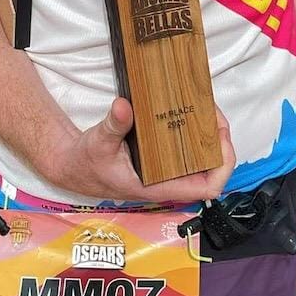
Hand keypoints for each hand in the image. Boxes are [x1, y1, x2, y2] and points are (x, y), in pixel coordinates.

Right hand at [54, 98, 234, 205]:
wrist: (73, 166)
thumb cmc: (86, 162)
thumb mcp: (98, 142)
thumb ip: (113, 126)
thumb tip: (123, 106)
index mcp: (158, 186)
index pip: (207, 188)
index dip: (223, 165)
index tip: (220, 136)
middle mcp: (167, 181)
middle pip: (211, 169)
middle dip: (219, 141)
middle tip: (213, 111)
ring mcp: (164, 171)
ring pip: (200, 159)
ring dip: (208, 136)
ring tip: (206, 108)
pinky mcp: (159, 159)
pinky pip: (185, 150)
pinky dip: (193, 132)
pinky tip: (190, 112)